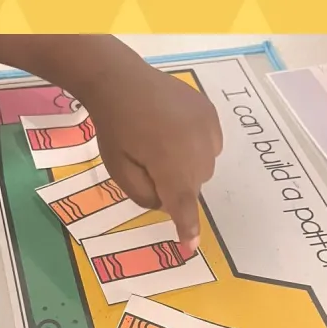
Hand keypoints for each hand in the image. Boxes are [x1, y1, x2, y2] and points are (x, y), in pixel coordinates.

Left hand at [85, 66, 222, 253]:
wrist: (120, 79)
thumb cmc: (114, 128)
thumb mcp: (119, 170)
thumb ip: (145, 196)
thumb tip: (168, 203)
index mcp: (171, 166)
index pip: (183, 206)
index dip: (187, 229)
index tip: (190, 248)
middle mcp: (197, 151)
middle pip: (193, 186)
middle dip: (177, 184)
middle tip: (151, 163)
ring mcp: (207, 130)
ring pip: (205, 167)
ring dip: (188, 166)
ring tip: (164, 144)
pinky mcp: (210, 114)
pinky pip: (212, 145)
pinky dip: (198, 147)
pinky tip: (177, 132)